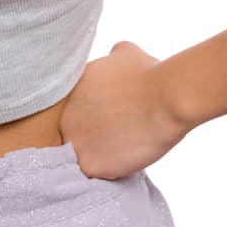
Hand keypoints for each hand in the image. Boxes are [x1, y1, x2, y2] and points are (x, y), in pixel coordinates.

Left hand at [57, 40, 193, 179]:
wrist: (164, 97)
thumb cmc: (149, 74)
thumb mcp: (125, 52)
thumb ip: (112, 56)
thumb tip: (116, 54)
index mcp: (67, 91)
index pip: (72, 111)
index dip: (91, 116)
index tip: (109, 117)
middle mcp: (62, 115)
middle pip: (71, 134)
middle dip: (90, 135)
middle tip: (115, 135)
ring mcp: (73, 140)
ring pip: (79, 155)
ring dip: (96, 154)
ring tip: (119, 149)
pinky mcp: (87, 163)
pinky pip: (90, 174)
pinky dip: (105, 171)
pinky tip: (121, 161)